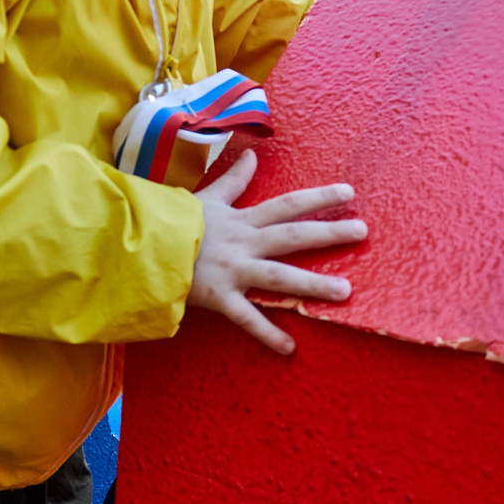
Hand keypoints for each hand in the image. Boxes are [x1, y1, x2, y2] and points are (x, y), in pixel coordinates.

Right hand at [188, 147, 366, 354]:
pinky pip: (247, 318)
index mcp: (242, 220)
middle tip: (363, 232)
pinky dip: (267, 334)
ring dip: (312, 285)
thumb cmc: (171, 222)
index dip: (318, 198)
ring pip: (279, 276)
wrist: (140, 245)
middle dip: (328, 233)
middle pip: (292, 235)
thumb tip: (251, 154)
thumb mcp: (206, 197)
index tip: (349, 193)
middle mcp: (243, 243)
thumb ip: (233, 180)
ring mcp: (232, 270)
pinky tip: (290, 348)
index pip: (287, 204)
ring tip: (345, 292)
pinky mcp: (218, 296)